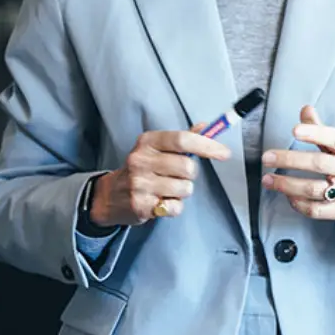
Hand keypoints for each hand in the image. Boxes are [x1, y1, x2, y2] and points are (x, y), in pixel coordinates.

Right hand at [91, 127, 229, 226]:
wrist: (110, 196)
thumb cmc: (141, 170)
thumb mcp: (155, 149)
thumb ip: (182, 138)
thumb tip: (207, 126)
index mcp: (147, 142)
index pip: (182, 139)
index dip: (207, 145)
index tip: (224, 153)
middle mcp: (141, 160)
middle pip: (188, 167)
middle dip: (190, 175)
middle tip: (177, 176)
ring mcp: (140, 184)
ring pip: (185, 188)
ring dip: (182, 192)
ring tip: (166, 190)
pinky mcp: (141, 206)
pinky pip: (176, 207)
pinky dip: (174, 207)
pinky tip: (161, 202)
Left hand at [261, 106, 334, 220]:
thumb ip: (322, 129)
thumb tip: (305, 110)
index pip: (333, 138)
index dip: (313, 133)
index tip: (295, 130)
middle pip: (318, 164)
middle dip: (289, 160)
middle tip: (267, 158)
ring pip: (313, 189)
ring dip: (287, 185)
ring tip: (268, 180)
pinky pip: (316, 210)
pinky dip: (298, 204)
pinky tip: (287, 196)